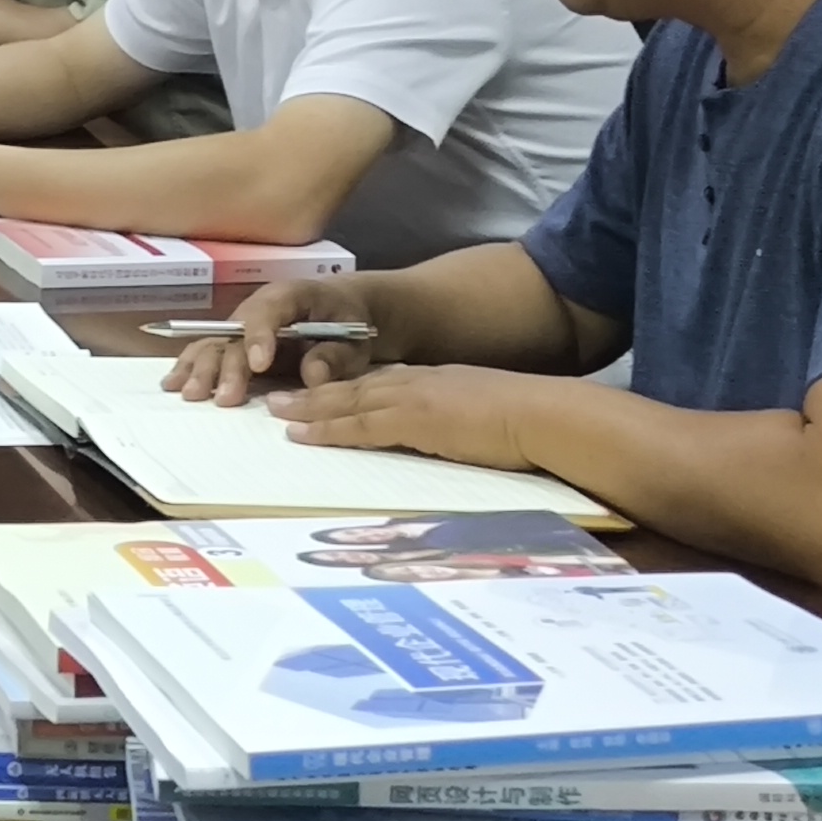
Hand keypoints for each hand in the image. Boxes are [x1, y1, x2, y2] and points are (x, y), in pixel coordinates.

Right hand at [166, 278, 383, 405]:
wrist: (342, 311)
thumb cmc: (348, 322)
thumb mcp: (354, 339)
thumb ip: (335, 355)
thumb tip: (312, 374)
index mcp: (291, 296)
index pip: (270, 310)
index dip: (260, 336)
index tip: (259, 365)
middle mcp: (257, 309)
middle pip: (235, 334)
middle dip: (228, 367)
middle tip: (226, 398)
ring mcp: (242, 327)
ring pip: (216, 344)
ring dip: (202, 370)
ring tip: (193, 395)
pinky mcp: (234, 345)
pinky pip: (208, 353)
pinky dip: (190, 368)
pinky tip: (173, 384)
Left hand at [267, 363, 548, 471]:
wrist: (546, 416)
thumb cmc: (529, 423)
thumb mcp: (484, 417)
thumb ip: (458, 423)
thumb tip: (449, 438)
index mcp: (436, 382)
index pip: (381, 384)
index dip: (347, 389)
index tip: (321, 394)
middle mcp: (418, 383)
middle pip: (355, 387)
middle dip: (315, 393)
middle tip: (278, 400)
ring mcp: (414, 399)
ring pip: (348, 402)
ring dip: (309, 408)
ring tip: (275, 413)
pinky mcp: (414, 419)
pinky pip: (360, 425)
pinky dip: (327, 429)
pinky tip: (301, 435)